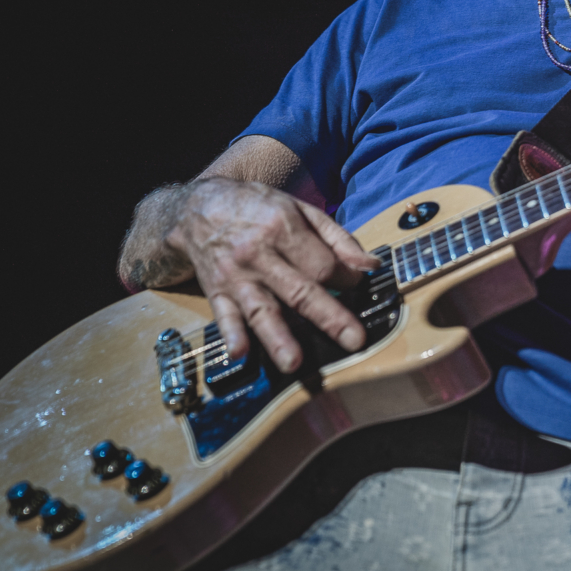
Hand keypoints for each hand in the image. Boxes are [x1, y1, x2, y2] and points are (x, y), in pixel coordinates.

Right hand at [165, 178, 377, 371]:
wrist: (199, 207)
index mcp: (284, 229)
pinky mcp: (216, 291)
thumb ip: (339, 239)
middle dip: (329, 317)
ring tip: (293, 362)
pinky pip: (224, 316)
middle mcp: (259, 254)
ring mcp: (236, 276)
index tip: (359, 287)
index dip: (348, 280)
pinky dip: (231, 335)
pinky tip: (241, 353)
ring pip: (261, 309)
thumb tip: (371, 266)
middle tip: (353, 339)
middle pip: (300, 290)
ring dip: (277, 337)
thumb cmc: (259, 209)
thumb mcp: (302, 210)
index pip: (324, 265)